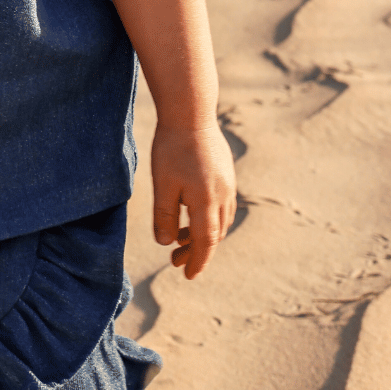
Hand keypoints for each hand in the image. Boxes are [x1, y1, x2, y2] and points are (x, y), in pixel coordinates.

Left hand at [151, 117, 236, 279]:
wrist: (191, 113)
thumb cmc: (172, 149)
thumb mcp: (163, 185)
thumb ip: (165, 217)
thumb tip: (166, 244)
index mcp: (207, 201)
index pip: (206, 242)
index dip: (198, 261)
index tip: (188, 276)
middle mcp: (223, 195)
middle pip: (215, 234)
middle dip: (197, 251)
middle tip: (175, 262)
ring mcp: (228, 184)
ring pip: (220, 220)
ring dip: (203, 235)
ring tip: (180, 239)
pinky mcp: (226, 173)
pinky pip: (222, 205)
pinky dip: (209, 218)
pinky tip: (192, 215)